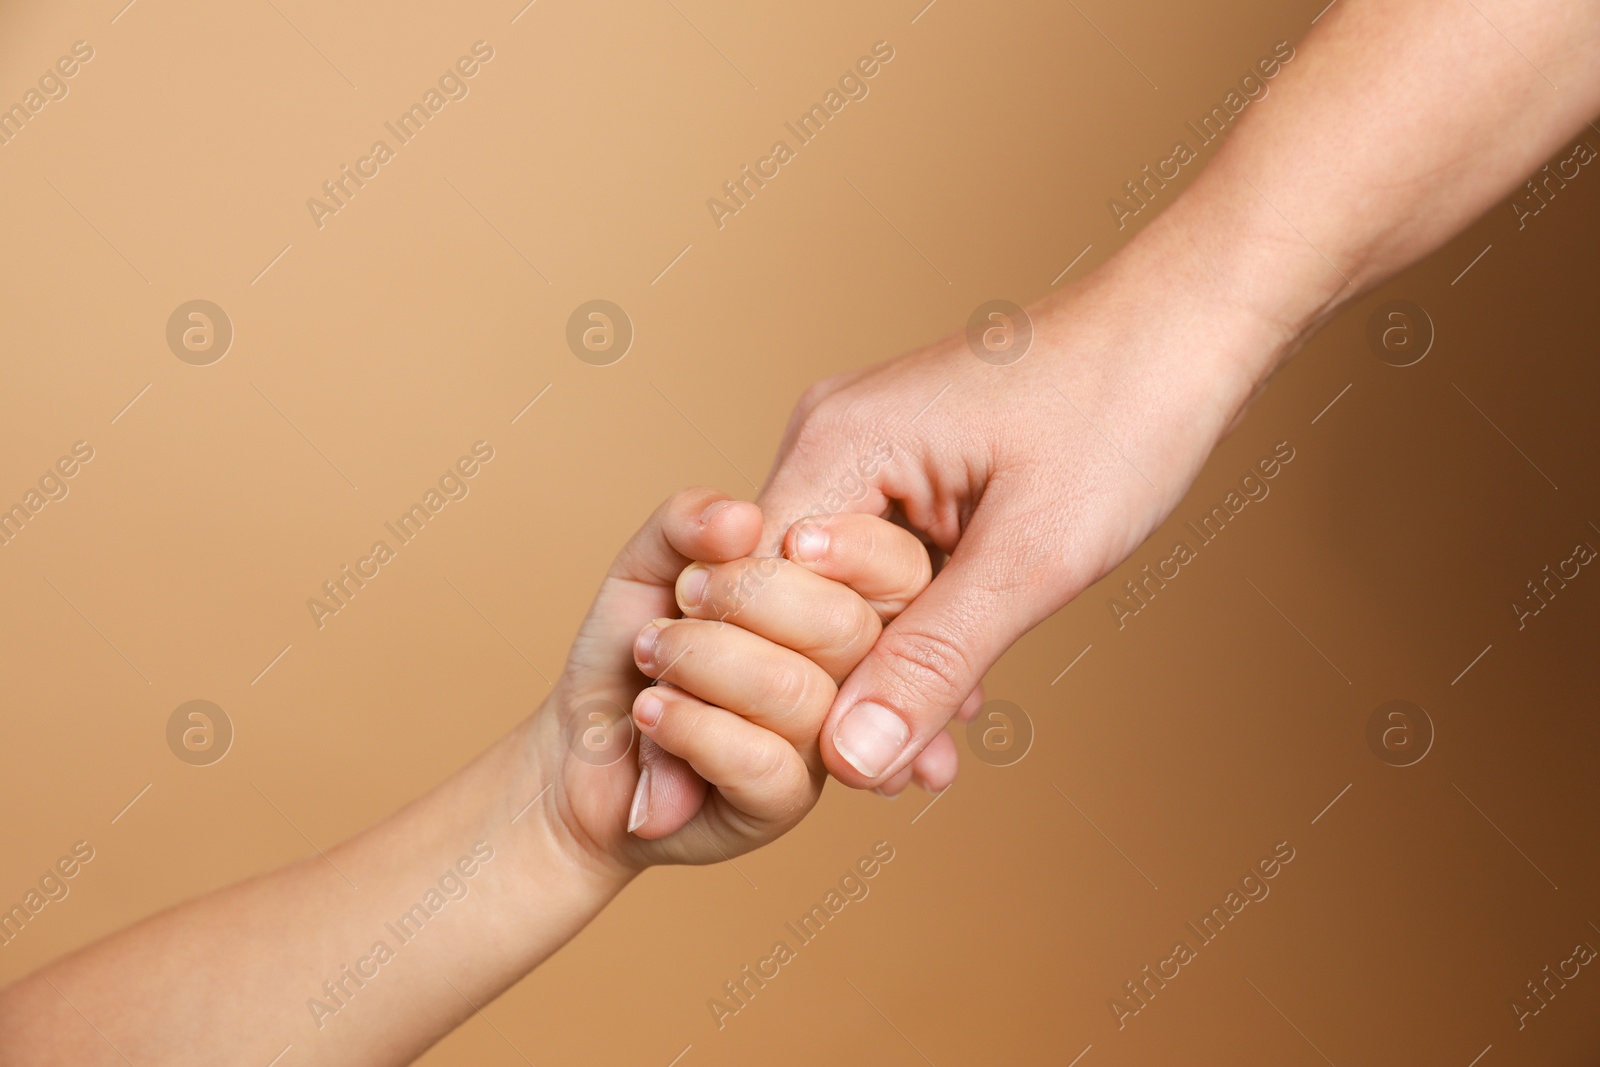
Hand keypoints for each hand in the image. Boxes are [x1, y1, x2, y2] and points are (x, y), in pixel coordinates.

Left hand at [533, 488, 931, 872]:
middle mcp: (850, 676)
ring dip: (703, 662)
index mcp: (841, 602)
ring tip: (652, 656)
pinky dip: (691, 725)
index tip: (783, 541)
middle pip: (852, 629)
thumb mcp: (650, 563)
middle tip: (684, 598)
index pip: (899, 571)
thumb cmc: (633, 648)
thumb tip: (741, 519)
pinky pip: (763, 760)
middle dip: (750, 597)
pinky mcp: (783, 803)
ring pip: (799, 694)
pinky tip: (652, 712)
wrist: (583, 746)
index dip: (854, 550)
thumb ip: (690, 522)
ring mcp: (821, 744)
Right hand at [755, 223, 1299, 790]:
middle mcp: (833, 442)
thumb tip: (853, 757)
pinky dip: (920, 632)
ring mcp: (873, 454)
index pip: (751, 590)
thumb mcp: (1034, 556)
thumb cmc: (1123, 410)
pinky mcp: (914, 471)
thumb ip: (934, 658)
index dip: (771, 687)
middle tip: (910, 775)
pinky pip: (888, 571)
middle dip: (844, 692)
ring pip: (844, 594)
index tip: (817, 766)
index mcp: (837, 444)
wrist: (1192, 330)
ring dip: (890, 672)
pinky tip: (964, 697)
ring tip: (939, 759)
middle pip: (791, 597)